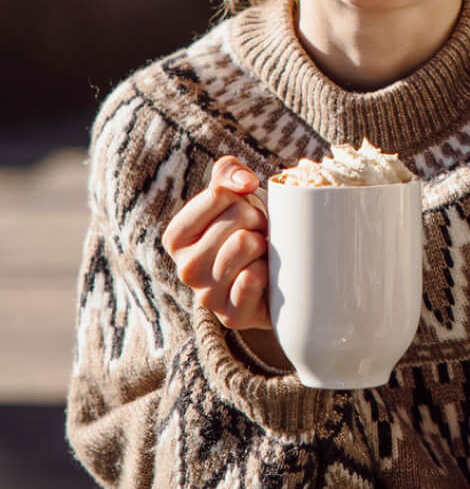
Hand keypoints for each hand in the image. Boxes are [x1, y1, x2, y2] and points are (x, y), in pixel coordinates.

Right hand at [163, 155, 270, 331]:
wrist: (274, 273)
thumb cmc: (249, 229)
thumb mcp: (234, 193)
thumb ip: (228, 172)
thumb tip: (245, 183)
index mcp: (176, 237)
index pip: (218, 194)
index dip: (243, 195)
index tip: (245, 208)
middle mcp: (185, 268)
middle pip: (237, 219)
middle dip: (259, 219)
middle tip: (259, 233)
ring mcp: (207, 296)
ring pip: (244, 244)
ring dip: (265, 243)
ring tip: (262, 252)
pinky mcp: (232, 316)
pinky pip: (251, 280)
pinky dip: (266, 271)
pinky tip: (264, 274)